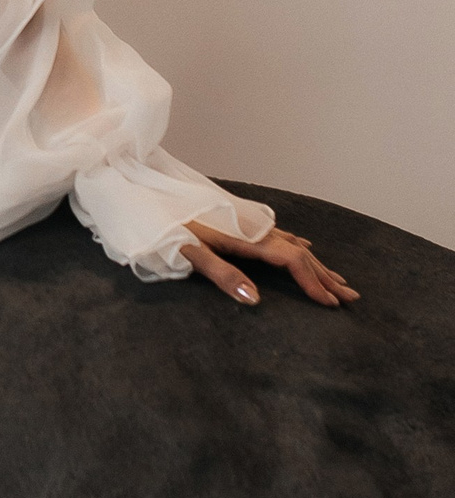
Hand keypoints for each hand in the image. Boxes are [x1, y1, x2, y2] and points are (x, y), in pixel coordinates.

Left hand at [181, 220, 358, 307]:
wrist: (147, 192)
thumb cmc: (164, 224)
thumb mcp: (190, 253)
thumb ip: (222, 274)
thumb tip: (256, 300)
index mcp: (246, 237)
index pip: (291, 261)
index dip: (313, 283)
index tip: (330, 304)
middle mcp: (253, 228)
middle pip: (299, 254)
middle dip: (325, 276)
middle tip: (350, 297)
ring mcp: (247, 223)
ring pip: (292, 245)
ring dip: (316, 263)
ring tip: (337, 279)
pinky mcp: (238, 222)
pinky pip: (279, 235)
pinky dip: (297, 246)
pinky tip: (304, 247)